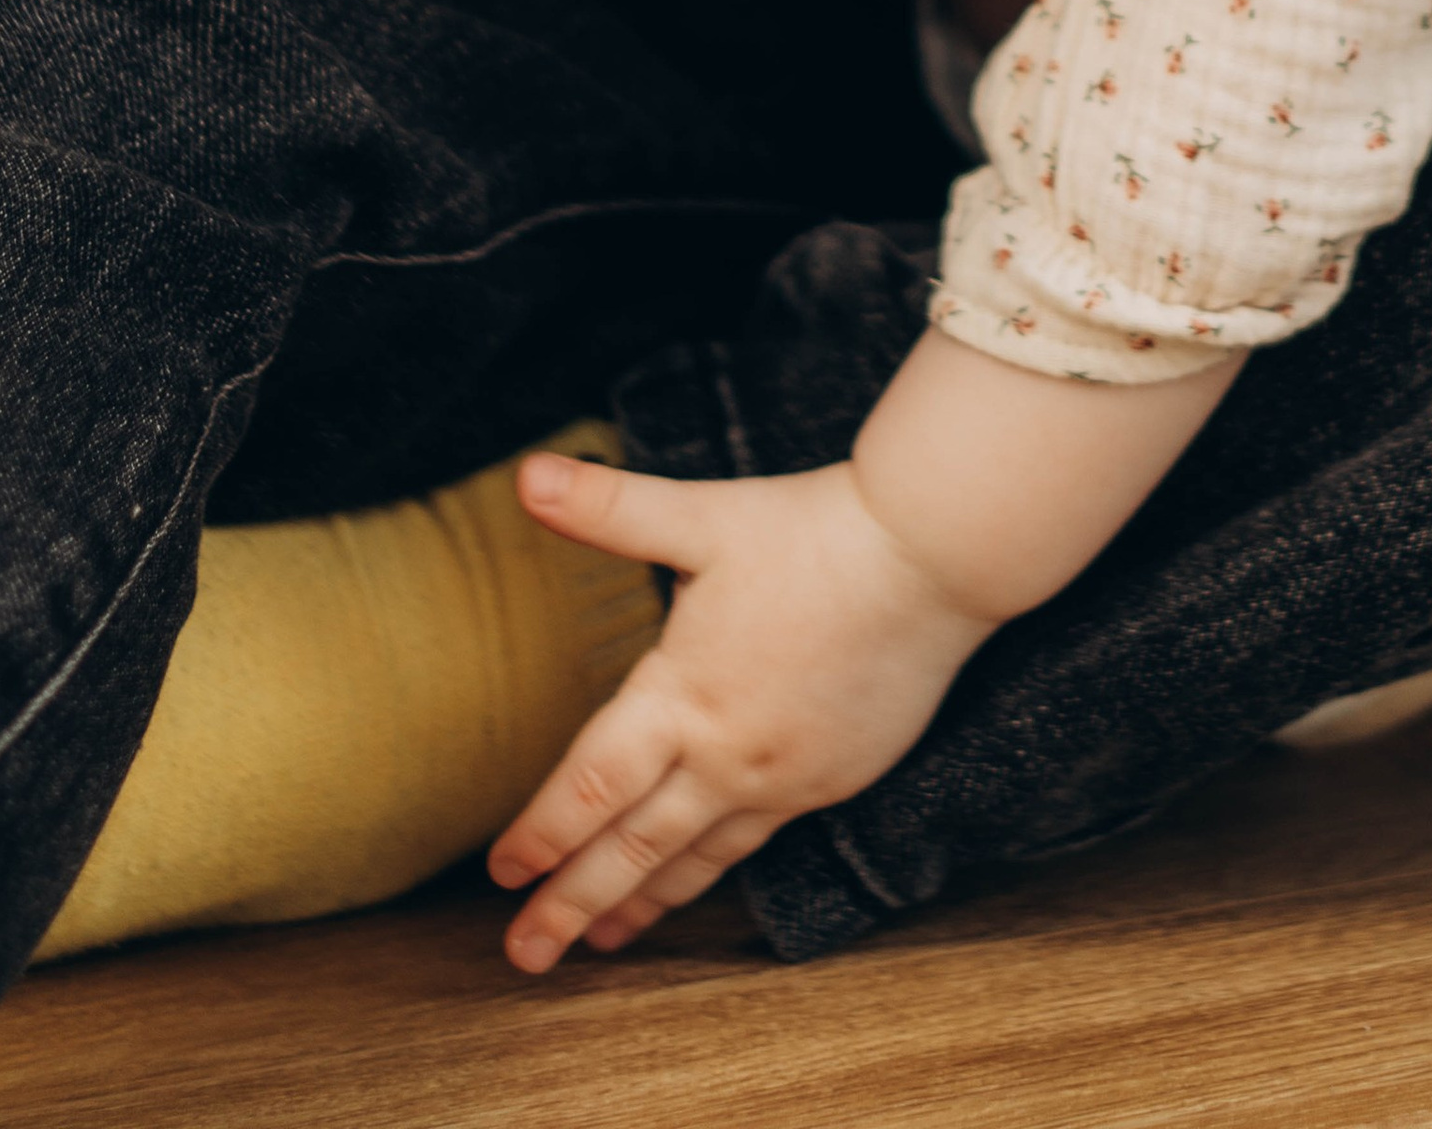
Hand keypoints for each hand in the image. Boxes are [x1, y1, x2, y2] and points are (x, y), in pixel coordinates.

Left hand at [488, 454, 992, 970]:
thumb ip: (609, 507)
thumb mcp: (702, 515)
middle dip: (572, 904)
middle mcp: (725, 754)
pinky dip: (710, 873)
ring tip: (600, 941)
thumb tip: (525, 476)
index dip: (540, 834)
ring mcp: (782, 778)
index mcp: (682, 695)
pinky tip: (697, 878)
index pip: (589, 786)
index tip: (500, 874)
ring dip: (639, 904)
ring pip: (695, 860)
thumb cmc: (814, 531)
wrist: (931, 558)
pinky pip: (754, 842)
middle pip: (632, 848)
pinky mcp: (830, 779)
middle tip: (523, 955)